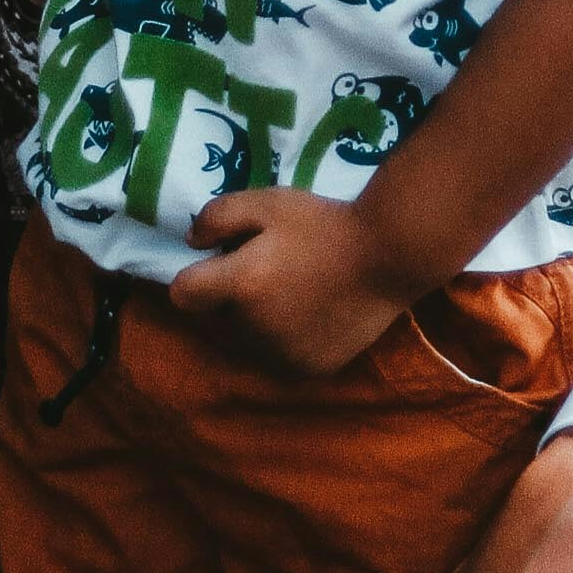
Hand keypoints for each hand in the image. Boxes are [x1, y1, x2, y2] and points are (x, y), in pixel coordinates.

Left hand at [171, 186, 406, 376]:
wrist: (388, 256)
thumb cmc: (323, 224)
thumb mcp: (267, 203)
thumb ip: (217, 217)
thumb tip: (191, 244)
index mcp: (240, 287)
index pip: (184, 294)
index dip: (198, 275)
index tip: (224, 260)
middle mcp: (254, 330)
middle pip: (218, 317)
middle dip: (231, 296)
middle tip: (268, 267)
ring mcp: (283, 356)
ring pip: (247, 340)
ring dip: (257, 321)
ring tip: (294, 290)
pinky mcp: (308, 370)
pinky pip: (279, 355)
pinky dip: (286, 339)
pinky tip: (313, 312)